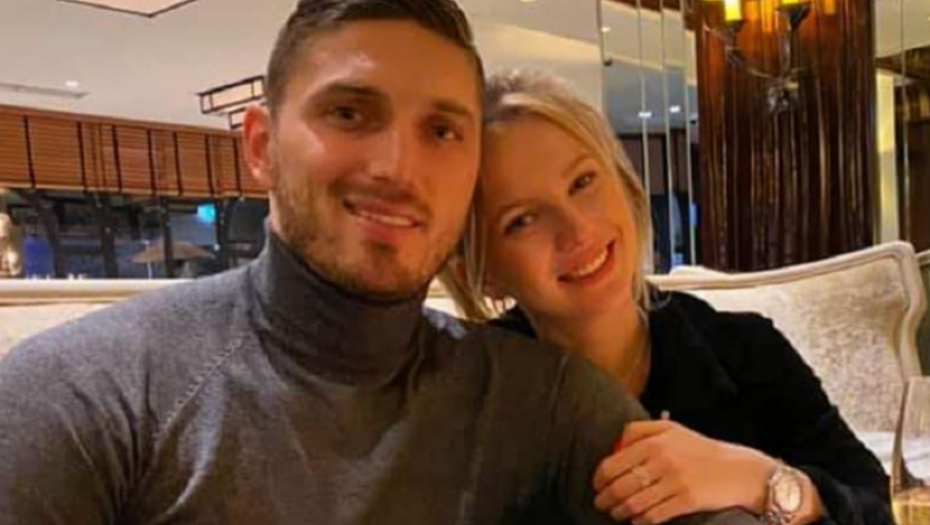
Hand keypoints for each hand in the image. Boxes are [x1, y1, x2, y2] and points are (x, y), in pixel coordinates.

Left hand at [593, 421, 777, 524]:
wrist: (740, 470)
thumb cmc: (702, 450)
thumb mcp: (672, 429)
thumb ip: (641, 430)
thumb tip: (614, 443)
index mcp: (654, 441)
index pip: (613, 463)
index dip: (599, 478)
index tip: (597, 485)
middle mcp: (662, 459)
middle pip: (620, 485)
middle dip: (605, 498)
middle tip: (601, 504)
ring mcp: (675, 480)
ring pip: (634, 502)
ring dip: (620, 511)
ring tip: (616, 514)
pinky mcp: (687, 500)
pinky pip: (653, 515)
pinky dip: (640, 521)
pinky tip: (637, 521)